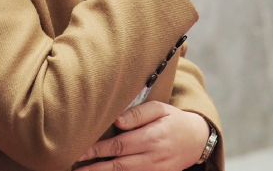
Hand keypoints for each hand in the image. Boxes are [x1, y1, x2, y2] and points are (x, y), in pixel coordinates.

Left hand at [76, 101, 209, 169]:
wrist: (197, 140)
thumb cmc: (173, 120)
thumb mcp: (160, 108)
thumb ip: (138, 113)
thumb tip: (117, 120)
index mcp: (151, 137)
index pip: (119, 145)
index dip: (98, 150)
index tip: (80, 152)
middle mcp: (152, 157)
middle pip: (118, 165)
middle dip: (95, 168)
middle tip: (75, 167)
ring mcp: (155, 170)